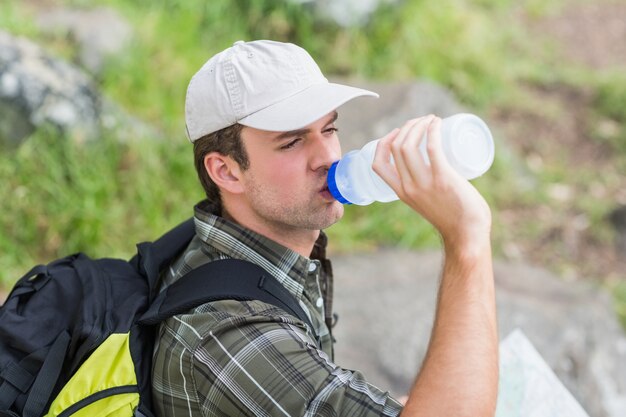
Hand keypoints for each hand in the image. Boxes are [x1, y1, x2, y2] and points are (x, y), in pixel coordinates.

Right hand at [372, 115, 491, 251]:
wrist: (467, 234)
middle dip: (407, 127)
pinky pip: (431, 148)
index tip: (398, 132)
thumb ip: (423, 190)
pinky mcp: (443, 178)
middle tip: (423, 121)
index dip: (383, 143)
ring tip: (431, 119)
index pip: (378, 164)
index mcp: (400, 192)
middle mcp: (407, 187)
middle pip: (396, 147)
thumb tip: (431, 171)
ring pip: (408, 145)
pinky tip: (437, 123)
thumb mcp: (425, 203)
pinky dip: (432, 130)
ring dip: (418, 125)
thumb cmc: (453, 218)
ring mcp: (424, 183)